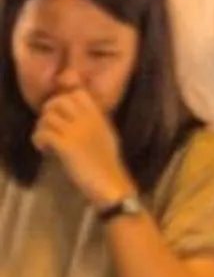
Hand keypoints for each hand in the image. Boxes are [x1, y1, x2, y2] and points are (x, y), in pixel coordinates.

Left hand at [34, 88, 130, 204]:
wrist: (110, 183)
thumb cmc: (108, 163)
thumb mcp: (106, 135)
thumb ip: (94, 121)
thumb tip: (78, 113)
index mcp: (98, 117)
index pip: (77, 93)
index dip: (63, 100)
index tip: (61, 114)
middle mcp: (87, 121)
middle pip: (58, 101)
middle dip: (48, 112)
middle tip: (50, 126)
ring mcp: (76, 133)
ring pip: (47, 118)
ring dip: (41, 128)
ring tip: (46, 140)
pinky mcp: (66, 147)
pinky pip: (43, 134)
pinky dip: (39, 141)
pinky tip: (45, 150)